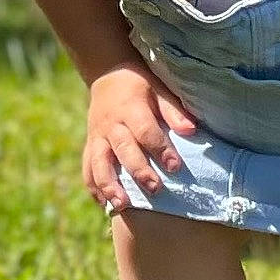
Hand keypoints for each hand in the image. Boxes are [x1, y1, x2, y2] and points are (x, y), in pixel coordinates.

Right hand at [83, 62, 196, 210]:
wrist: (107, 74)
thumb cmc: (140, 85)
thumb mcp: (158, 89)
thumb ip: (173, 111)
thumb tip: (191, 130)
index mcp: (130, 108)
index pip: (146, 131)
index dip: (160, 149)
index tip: (175, 167)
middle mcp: (111, 125)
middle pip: (124, 150)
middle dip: (139, 171)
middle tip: (155, 189)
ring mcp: (97, 136)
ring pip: (99, 163)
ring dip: (109, 185)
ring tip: (121, 205)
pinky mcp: (90, 145)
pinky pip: (87, 167)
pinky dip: (93, 187)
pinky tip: (102, 204)